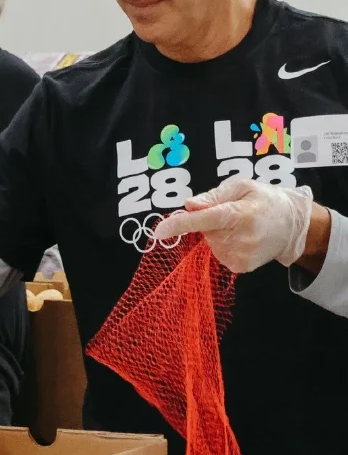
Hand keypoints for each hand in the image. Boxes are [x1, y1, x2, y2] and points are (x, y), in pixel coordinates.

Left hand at [153, 177, 312, 272]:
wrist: (294, 227)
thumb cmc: (266, 200)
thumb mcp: (242, 187)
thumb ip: (213, 196)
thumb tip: (188, 205)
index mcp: (239, 214)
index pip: (203, 220)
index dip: (179, 224)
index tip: (158, 231)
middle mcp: (240, 238)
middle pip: (204, 231)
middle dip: (210, 222)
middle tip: (234, 214)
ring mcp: (240, 256)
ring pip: (210, 243)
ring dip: (217, 235)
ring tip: (242, 227)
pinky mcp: (239, 268)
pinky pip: (217, 254)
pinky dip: (223, 246)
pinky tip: (242, 240)